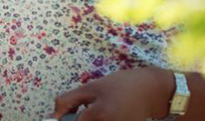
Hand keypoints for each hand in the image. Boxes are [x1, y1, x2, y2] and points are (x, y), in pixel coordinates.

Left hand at [49, 67, 174, 120]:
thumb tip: (53, 116)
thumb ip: (68, 101)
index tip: (61, 116)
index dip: (64, 120)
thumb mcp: (91, 87)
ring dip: (89, 120)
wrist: (151, 90)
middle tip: (81, 111)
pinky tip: (104, 116)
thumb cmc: (120, 85)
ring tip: (96, 112)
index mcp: (99, 115)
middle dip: (79, 119)